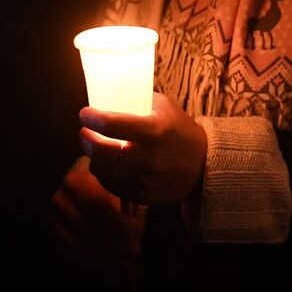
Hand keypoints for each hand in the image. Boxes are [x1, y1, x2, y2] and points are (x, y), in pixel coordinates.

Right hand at [50, 157, 142, 273]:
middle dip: (115, 244)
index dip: (118, 222)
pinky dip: (92, 266)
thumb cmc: (109, 185)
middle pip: (88, 229)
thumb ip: (126, 200)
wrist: (84, 188)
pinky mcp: (53, 239)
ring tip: (126, 263)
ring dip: (105, 259)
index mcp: (75, 182)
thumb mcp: (118, 185)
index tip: (138, 230)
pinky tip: (110, 269)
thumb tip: (138, 229)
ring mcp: (53, 222)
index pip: (97, 206)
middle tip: (136, 251)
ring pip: (79, 247)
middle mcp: (59, 202)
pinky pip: (71, 258)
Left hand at [78, 92, 207, 204]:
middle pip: (98, 151)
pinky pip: (110, 185)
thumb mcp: (168, 109)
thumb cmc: (183, 133)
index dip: (91, 117)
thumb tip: (113, 96)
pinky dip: (105, 174)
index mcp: (154, 132)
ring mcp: (143, 180)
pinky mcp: (140, 195)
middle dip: (85, 138)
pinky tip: (110, 166)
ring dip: (94, 158)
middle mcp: (146, 158)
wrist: (206, 166)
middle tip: (85, 132)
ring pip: (100, 170)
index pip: (110, 124)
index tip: (86, 113)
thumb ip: (142, 101)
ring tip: (98, 150)